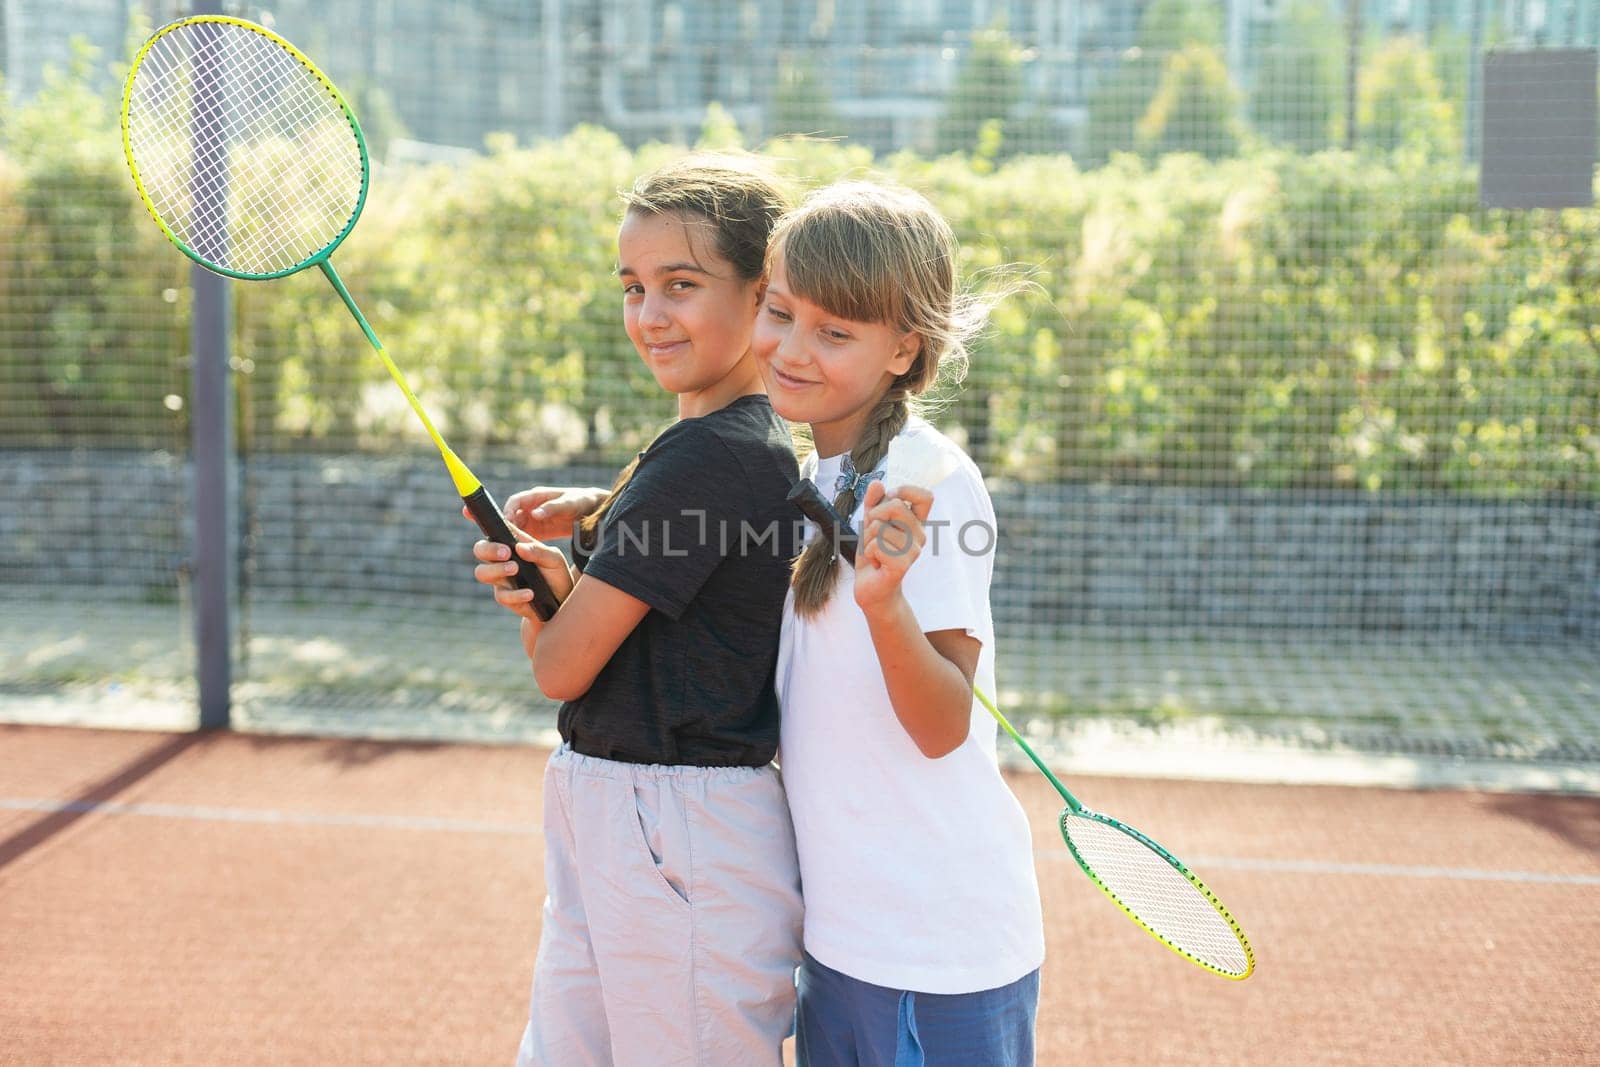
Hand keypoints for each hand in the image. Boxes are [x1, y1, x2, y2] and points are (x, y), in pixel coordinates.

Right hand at [472, 525, 576, 623]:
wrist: (562, 601)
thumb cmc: (556, 574)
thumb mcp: (554, 559)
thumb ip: (539, 551)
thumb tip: (520, 547)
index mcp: (512, 544)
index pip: (493, 529)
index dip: (476, 517)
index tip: (466, 510)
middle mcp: (502, 560)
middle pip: (479, 550)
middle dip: (489, 549)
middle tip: (506, 552)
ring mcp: (501, 579)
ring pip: (482, 573)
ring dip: (497, 569)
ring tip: (515, 569)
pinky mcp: (506, 598)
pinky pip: (501, 596)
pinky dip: (516, 594)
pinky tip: (530, 593)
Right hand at [500, 486, 608, 541]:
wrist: (593, 511)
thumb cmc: (580, 502)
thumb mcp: (568, 504)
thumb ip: (551, 508)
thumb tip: (534, 514)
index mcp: (536, 496)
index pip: (515, 502)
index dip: (507, 512)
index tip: (505, 525)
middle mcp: (532, 507)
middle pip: (513, 517)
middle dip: (508, 529)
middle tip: (507, 543)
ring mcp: (534, 519)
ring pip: (517, 528)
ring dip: (514, 538)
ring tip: (513, 550)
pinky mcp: (538, 531)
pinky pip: (526, 537)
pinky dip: (523, 544)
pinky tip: (524, 553)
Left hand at [853, 481, 932, 614]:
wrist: (872, 587)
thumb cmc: (875, 553)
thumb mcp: (871, 522)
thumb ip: (873, 502)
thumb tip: (876, 483)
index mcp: (917, 522)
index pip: (926, 496)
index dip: (905, 491)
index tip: (890, 498)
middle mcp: (920, 535)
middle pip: (896, 505)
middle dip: (875, 515)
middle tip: (873, 532)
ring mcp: (914, 551)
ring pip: (880, 528)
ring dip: (869, 539)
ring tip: (875, 551)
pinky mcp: (902, 565)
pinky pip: (876, 546)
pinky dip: (869, 553)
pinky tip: (876, 562)